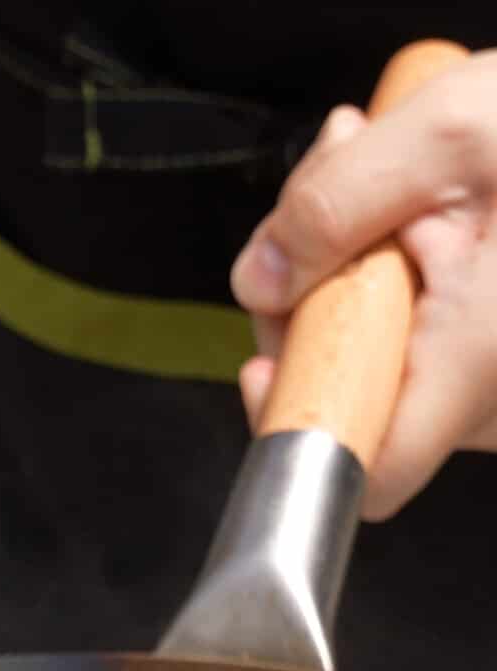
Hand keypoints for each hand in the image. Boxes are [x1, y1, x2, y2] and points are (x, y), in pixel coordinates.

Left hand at [230, 51, 496, 519]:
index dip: (298, 425)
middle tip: (332, 190)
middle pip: (353, 392)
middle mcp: (493, 401)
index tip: (271, 363)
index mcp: (479, 363)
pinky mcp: (493, 367)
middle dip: (315, 292)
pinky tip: (413, 213)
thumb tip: (260, 277)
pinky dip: (396, 277)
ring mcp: (496, 390)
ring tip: (389, 185)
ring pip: (379, 360)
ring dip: (352, 271)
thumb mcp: (446, 136)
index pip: (363, 471)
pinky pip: (417, 341)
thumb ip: (333, 206)